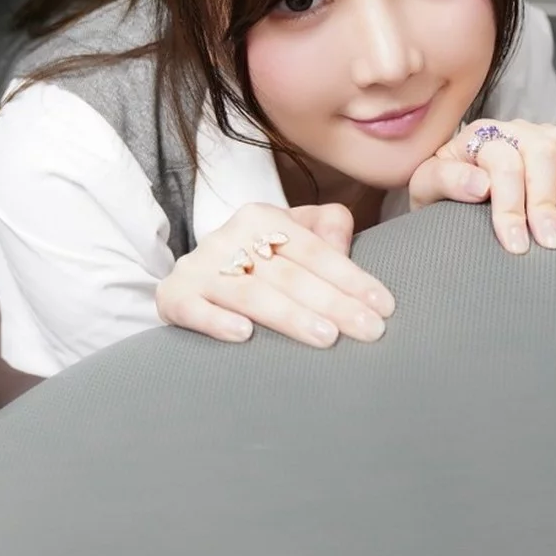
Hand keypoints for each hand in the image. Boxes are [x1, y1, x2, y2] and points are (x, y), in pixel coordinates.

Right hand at [155, 201, 395, 347]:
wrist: (193, 282)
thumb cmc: (258, 264)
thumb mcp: (291, 238)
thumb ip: (324, 231)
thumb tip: (344, 238)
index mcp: (262, 218)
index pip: (314, 249)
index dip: (351, 278)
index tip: (383, 306)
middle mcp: (229, 236)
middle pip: (289, 274)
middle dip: (333, 303)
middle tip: (368, 330)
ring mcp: (199, 266)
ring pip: (251, 294)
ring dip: (290, 316)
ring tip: (326, 338)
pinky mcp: (173, 296)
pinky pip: (194, 310)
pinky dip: (217, 321)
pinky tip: (244, 336)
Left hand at [407, 115, 555, 253]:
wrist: (450, 197)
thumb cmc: (442, 197)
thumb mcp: (427, 190)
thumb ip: (445, 181)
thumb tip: (481, 184)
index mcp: (477, 137)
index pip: (502, 162)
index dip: (510, 204)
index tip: (516, 244)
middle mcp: (513, 130)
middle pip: (540, 153)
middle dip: (545, 201)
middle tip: (549, 242)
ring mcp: (542, 133)